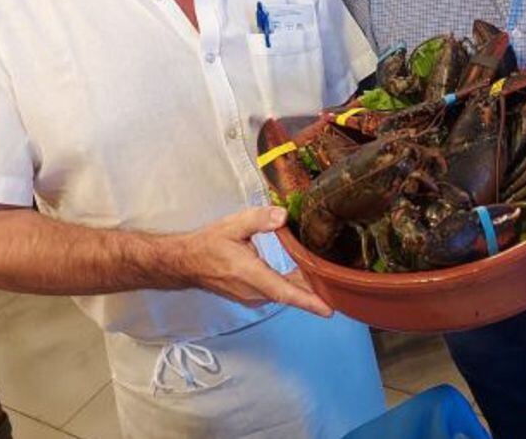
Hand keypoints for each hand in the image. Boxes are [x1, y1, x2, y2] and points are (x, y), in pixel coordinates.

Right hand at [181, 206, 332, 317]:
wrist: (187, 262)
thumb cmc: (209, 244)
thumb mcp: (233, 224)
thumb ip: (259, 219)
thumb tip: (283, 216)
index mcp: (250, 275)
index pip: (284, 292)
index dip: (308, 301)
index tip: (329, 310)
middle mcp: (253, 292)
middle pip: (290, 293)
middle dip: (315, 290)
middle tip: (338, 282)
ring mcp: (252, 297)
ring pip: (284, 293)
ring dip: (304, 286)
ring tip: (324, 274)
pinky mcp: (251, 296)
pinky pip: (277, 292)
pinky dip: (292, 285)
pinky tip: (302, 273)